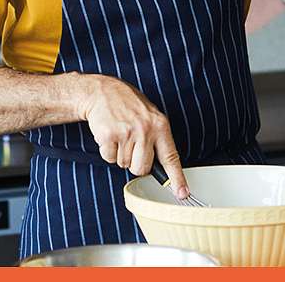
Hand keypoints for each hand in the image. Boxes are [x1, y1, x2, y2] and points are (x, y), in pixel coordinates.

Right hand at [76, 74, 189, 198]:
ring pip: (124, 164)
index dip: (177, 178)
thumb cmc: (128, 106)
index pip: (171, 157)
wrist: (102, 92)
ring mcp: (127, 133)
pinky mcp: (109, 136)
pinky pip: (109, 159)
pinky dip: (108, 151)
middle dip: (135, 164)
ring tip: (120, 135)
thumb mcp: (151, 117)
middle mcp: (145, 130)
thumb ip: (158, 139)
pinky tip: (110, 135)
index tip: (182, 193)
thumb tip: (164, 169)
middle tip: (131, 145)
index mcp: (160, 126)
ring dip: (120, 155)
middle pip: (142, 169)